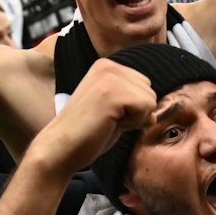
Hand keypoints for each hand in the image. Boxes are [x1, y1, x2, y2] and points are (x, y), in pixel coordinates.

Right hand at [29, 59, 156, 178]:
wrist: (61, 148)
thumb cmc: (87, 134)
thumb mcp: (113, 109)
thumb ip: (132, 103)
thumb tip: (154, 112)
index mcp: (106, 66)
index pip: (144, 86)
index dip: (133, 108)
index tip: (108, 115)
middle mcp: (109, 66)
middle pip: (150, 91)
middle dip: (136, 112)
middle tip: (108, 120)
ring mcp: (110, 77)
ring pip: (150, 100)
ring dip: (135, 118)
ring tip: (108, 122)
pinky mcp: (113, 92)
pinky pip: (146, 108)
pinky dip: (134, 123)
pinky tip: (111, 124)